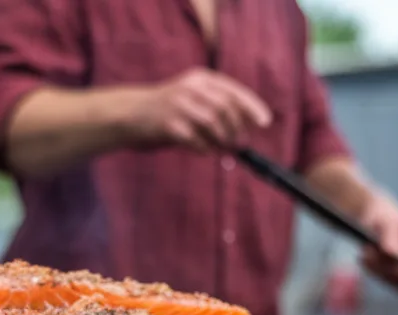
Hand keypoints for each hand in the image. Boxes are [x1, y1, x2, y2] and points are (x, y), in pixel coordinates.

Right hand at [126, 68, 272, 152]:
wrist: (132, 113)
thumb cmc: (169, 110)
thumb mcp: (194, 99)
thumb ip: (218, 108)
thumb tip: (247, 128)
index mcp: (201, 79)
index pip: (233, 91)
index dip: (252, 107)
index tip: (264, 122)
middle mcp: (190, 88)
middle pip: (225, 107)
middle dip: (237, 128)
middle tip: (241, 144)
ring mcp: (177, 105)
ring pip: (212, 123)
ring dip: (223, 140)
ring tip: (225, 150)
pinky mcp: (167, 124)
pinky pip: (195, 139)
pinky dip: (205, 148)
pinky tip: (206, 152)